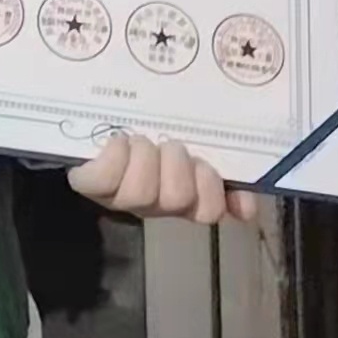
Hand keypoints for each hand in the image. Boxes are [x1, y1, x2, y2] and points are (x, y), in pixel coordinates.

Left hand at [67, 133, 256, 223]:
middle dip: (176, 162)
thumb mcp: (193, 152)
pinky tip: (118, 142)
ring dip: (144, 154)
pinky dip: (115, 153)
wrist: (93, 127)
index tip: (206, 165)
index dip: (212, 189)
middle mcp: (152, 203)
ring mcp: (119, 197)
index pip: (209, 211)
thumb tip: (248, 210)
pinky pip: (105, 177)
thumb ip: (224, 179)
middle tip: (166, 146)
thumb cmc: (151, 140)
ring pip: (142, 190)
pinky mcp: (89, 185)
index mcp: (182, 196)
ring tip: (138, 141)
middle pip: (177, 197)